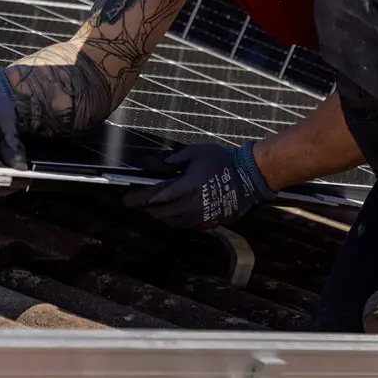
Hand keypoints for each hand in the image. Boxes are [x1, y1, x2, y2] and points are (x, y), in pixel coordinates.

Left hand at [123, 141, 270, 228]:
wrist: (250, 176)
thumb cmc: (223, 161)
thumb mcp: (198, 152)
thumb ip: (178, 159)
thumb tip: (166, 164)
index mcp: (187, 187)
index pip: (157, 197)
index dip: (140, 199)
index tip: (127, 200)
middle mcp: (192, 205)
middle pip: (162, 213)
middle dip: (148, 209)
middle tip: (138, 204)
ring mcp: (202, 216)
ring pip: (174, 221)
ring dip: (162, 215)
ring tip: (154, 209)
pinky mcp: (211, 221)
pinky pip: (188, 224)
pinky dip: (177, 219)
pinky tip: (175, 213)